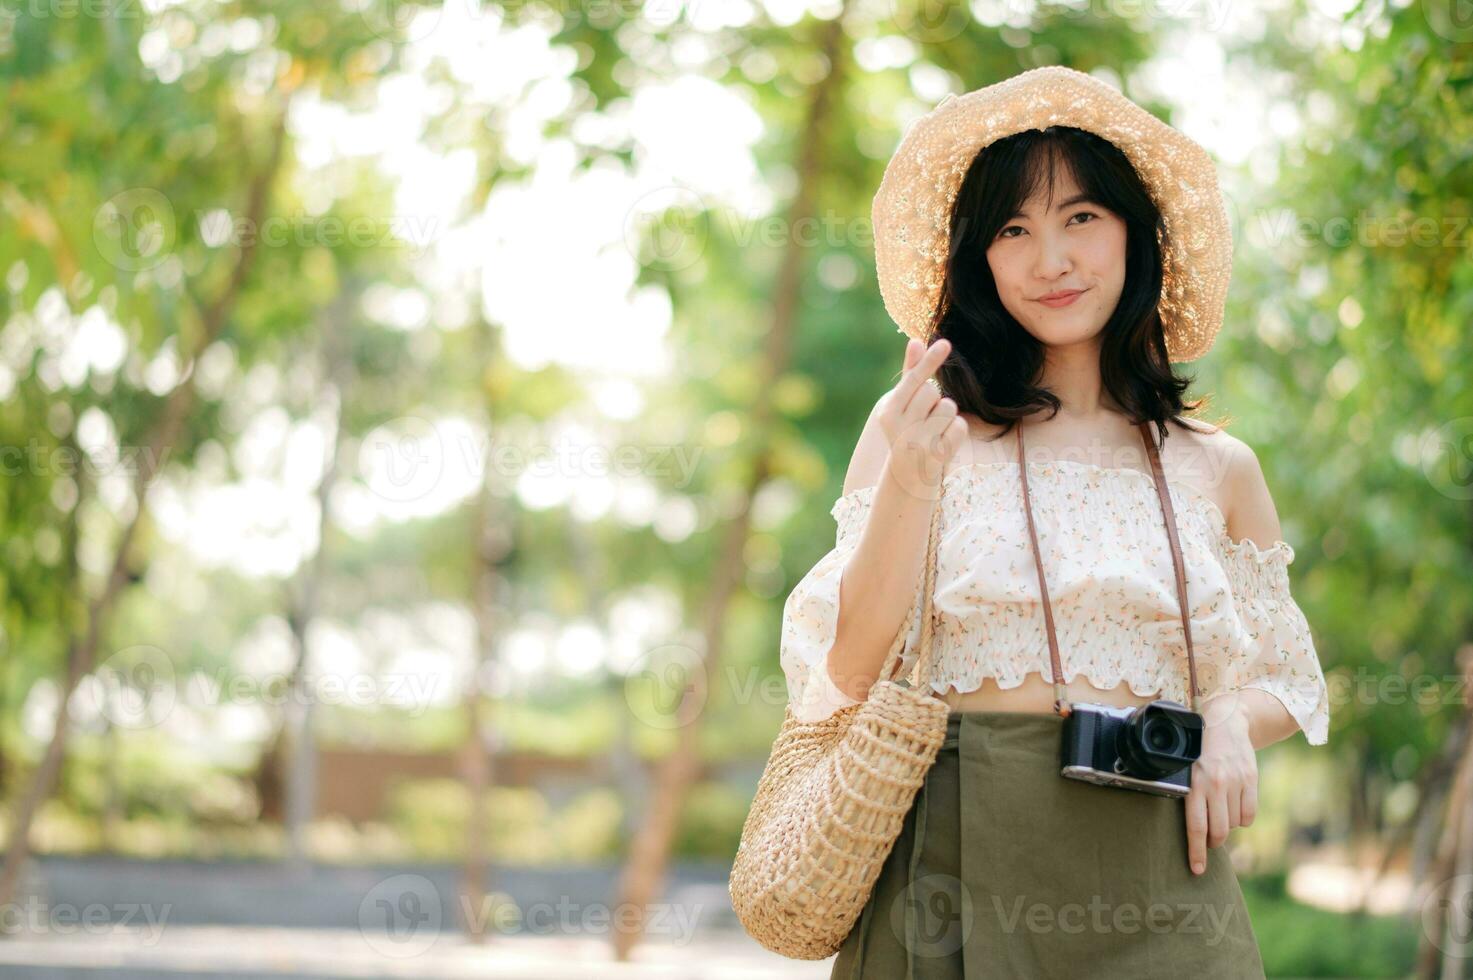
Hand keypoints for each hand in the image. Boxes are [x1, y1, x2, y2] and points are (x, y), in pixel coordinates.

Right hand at [876, 337, 966, 499]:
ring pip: (949, 407)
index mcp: (888, 410)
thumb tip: (915, 340)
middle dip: (934, 398)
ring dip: (946, 414)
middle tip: (923, 415)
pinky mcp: (937, 455)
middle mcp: (900, 426)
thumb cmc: (906, 427)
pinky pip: (960, 426)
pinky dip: (956, 431)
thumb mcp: (903, 402)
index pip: (915, 379)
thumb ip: (910, 372)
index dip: (931, 360)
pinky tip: (943, 440)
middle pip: (933, 391)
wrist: (908, 472)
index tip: (946, 343)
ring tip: (933, 428)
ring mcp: (918, 442)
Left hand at [1184, 694, 1258, 876]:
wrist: (1224, 722)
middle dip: (1213, 841)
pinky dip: (1243, 818)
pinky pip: (1249, 814)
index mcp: (1194, 783)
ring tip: (1220, 812)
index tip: (1197, 870)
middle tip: (1210, 840)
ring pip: (1235, 823)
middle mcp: (1216, 784)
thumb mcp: (1185, 769)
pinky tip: (1234, 809)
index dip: (1197, 851)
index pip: (1196, 826)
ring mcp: (1235, 782)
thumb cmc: (1197, 750)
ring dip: (1227, 826)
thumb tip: (1190, 829)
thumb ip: (1189, 795)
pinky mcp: (1251, 779)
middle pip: (1218, 830)